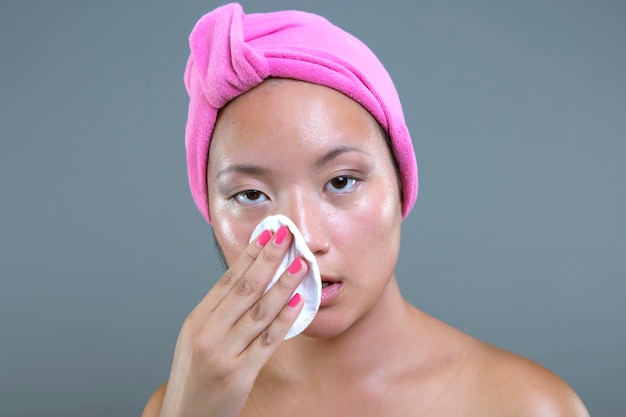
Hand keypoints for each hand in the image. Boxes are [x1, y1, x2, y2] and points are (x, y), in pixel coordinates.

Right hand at [158, 226, 305, 416]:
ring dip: (283, 283)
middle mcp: (208, 332)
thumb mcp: (197, 339)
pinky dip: (284, 319)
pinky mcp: (239, 374)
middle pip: (244, 287)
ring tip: (301, 263)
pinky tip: (298, 301)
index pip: (227, 279)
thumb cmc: (194, 378)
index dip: (249, 254)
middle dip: (269, 258)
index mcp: (197, 320)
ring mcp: (223, 353)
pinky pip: (267, 341)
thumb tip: (249, 283)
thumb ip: (220, 314)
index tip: (267, 233)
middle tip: (287, 234)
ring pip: (259, 310)